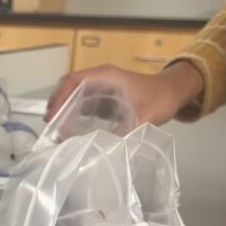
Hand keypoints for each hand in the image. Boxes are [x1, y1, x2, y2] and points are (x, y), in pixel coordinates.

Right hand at [44, 61, 205, 124]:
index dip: (59, 97)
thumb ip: (125, 131)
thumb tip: (104, 149)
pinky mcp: (103, 98)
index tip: (52, 116)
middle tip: (50, 127)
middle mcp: (99, 79)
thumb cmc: (160, 98)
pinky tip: (72, 131)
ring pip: (74, 96)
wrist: (174, 92)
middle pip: (69, 88)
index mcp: (106, 76)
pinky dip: (74, 116)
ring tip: (57, 131)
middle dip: (57, 106)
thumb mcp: (145, 116)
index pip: (74, 81)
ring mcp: (101, 88)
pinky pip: (83, 104)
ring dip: (64, 111)